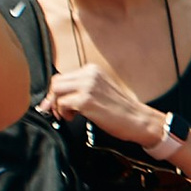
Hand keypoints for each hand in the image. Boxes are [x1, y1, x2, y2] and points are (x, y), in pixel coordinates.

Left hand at [43, 61, 165, 149]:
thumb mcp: (100, 90)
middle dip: (53, 98)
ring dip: (58, 106)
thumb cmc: (120, 109)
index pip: (63, 76)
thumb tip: (56, 96)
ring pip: (56, 91)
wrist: (137, 120)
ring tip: (69, 115)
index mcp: (92, 70)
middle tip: (58, 112)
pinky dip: (63, 113)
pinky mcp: (86, 100)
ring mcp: (88, 86)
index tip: (56, 104)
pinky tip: (74, 118)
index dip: (56, 92)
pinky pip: (62, 104)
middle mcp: (89, 74)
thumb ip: (82, 88)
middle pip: (56, 82)